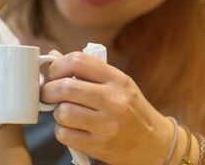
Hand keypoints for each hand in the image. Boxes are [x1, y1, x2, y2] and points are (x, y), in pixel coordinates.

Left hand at [41, 51, 173, 164]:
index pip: (78, 60)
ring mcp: (107, 124)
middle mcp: (114, 99)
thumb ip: (86, 71)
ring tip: (66, 114)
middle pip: (65, 87)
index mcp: (116, 79)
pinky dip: (62, 132)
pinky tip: (73, 129)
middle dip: (48, 91)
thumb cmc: (131, 109)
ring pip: (62, 112)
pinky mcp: (100, 146)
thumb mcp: (116, 84)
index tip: (52, 74)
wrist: (156, 143)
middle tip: (48, 95)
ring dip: (57, 113)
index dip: (57, 66)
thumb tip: (53, 57)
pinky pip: (64, 135)